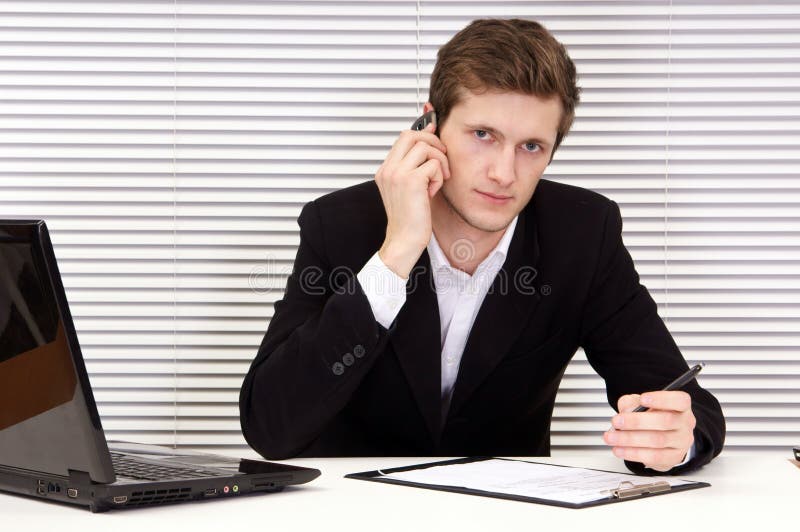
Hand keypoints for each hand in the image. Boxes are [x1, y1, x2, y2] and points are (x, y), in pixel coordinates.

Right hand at [375, 122, 450, 277]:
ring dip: (438, 163)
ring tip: (436, 181)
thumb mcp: (410, 188)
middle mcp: (388, 169)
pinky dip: (439, 178)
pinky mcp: (411, 181)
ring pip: (425, 147)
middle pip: (412, 135)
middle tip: (442, 160)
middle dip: (433, 143)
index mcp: (385, 170)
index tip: (435, 136)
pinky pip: (433, 165)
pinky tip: (432, 192)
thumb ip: (416, 166)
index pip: (404, 137)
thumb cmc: (410, 219)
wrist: (404, 241)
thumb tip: (429, 140)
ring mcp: (397, 174)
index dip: (423, 134)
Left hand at [603, 391, 695, 471]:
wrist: (662, 439)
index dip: (661, 399)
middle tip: (617, 421)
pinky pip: (653, 457)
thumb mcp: (641, 404)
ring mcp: (681, 442)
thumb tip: (625, 411)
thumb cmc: (653, 417)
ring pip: (657, 440)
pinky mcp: (673, 457)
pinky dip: (633, 453)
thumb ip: (632, 403)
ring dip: (630, 439)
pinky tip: (620, 450)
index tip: (643, 398)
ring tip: (612, 437)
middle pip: (664, 421)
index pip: (679, 400)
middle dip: (636, 421)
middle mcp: (684, 423)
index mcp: (680, 406)